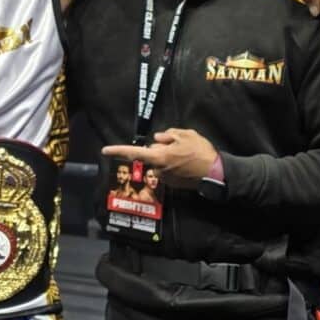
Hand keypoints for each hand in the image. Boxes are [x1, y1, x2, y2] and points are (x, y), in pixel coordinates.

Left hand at [101, 128, 216, 186]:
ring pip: (160, 163)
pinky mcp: (173, 184)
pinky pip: (168, 170)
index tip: (104, 150)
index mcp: (159, 157)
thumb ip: (168, 135)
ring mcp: (166, 178)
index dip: (117, 150)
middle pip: (151, 155)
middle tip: (176, 144)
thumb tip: (157, 139)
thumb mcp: (185, 135)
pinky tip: (188, 163)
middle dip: (158, 149)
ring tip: (186, 154)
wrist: (215, 172)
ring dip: (167, 157)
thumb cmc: (200, 151)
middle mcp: (158, 169)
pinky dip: (174, 165)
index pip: (134, 152)